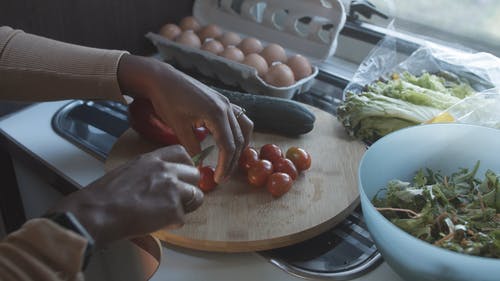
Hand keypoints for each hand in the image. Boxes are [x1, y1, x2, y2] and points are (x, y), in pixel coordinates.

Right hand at [49, 145, 202, 247]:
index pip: (181, 152)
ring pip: (196, 196)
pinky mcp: (174, 209)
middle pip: (194, 175)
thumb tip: (161, 181)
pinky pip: (182, 218)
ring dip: (185, 207)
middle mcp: (166, 170)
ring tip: (165, 214)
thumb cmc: (105, 196)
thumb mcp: (129, 170)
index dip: (186, 165)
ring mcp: (173, 188)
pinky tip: (155, 223)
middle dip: (189, 188)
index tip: (184, 175)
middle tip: (176, 200)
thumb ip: (149, 172)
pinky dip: (172, 224)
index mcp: (153, 159)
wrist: (97, 212)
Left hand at [117, 54, 252, 182]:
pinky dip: (240, 133)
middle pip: (238, 140)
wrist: (163, 79)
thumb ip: (192, 147)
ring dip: (241, 146)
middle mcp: (227, 108)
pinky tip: (233, 142)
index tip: (218, 179)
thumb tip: (200, 165)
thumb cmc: (168, 101)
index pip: (227, 146)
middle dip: (232, 161)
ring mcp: (227, 103)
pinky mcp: (223, 101)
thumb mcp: (178, 127)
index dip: (224, 165)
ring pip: (244, 129)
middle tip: (223, 177)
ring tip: (231, 161)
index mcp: (217, 114)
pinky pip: (240, 119)